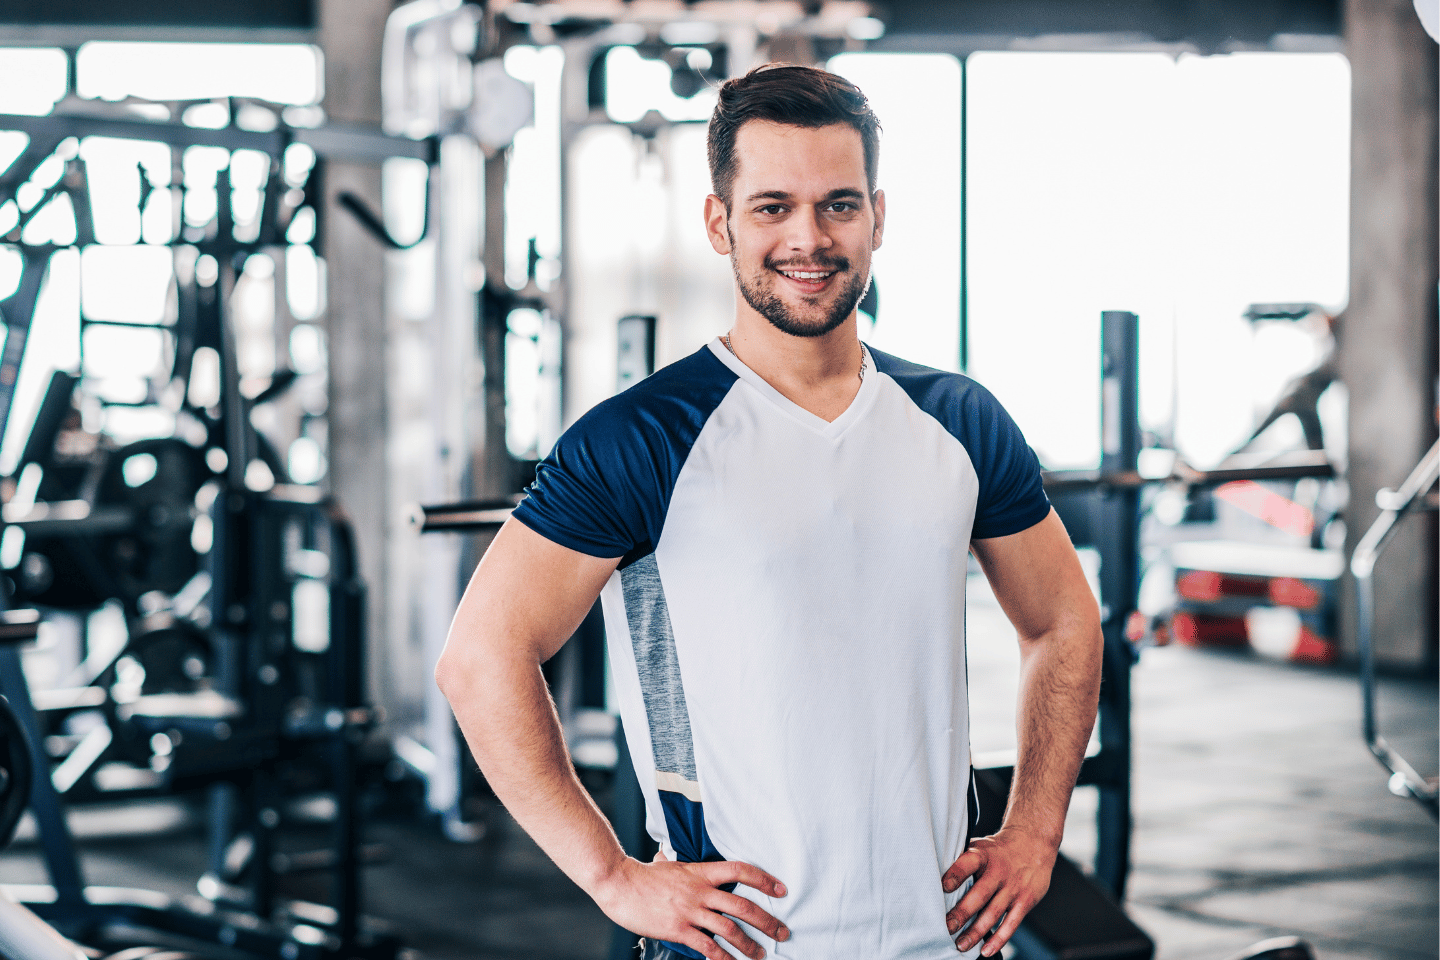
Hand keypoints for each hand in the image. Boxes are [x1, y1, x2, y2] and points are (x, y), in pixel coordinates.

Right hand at [592, 855, 789, 959]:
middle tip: (782, 931)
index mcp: (701, 872)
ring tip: (760, 954)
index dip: (764, 880)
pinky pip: (708, 947)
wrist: (620, 884)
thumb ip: (682, 868)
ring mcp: (690, 910)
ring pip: (729, 928)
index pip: (740, 870)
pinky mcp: (679, 929)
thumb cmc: (643, 877)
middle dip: (766, 920)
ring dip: (749, 944)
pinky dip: (723, 958)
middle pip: (742, 905)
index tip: (781, 890)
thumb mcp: (670, 866)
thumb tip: (671, 857)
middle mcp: (700, 890)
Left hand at [941, 828, 1055, 955]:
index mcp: (984, 855)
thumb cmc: (998, 850)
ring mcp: (1013, 888)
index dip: (956, 874)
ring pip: (993, 913)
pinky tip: (985, 950)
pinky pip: (1011, 924)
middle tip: (946, 927)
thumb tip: (931, 871)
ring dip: (976, 932)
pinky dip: (999, 939)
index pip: (968, 863)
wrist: (1034, 844)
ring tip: (961, 945)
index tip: (943, 886)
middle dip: (962, 913)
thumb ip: (961, 860)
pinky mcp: (1025, 902)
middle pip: (979, 894)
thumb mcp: (980, 847)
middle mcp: (998, 872)